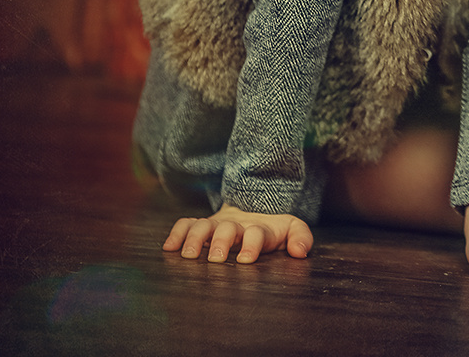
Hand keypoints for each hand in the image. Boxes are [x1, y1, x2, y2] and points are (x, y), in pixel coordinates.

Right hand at [163, 204, 313, 264]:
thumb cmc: (272, 229)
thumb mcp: (291, 229)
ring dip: (195, 239)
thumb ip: (300, 237)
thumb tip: (300, 252)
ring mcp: (216, 224)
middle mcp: (235, 225)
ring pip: (203, 226)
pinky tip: (168, 248)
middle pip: (227, 228)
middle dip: (221, 241)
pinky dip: (177, 233)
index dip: (252, 244)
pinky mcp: (202, 225)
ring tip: (189, 257)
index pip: (256, 232)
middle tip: (216, 259)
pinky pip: (186, 224)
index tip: (245, 260)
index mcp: (259, 228)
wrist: (252, 209)